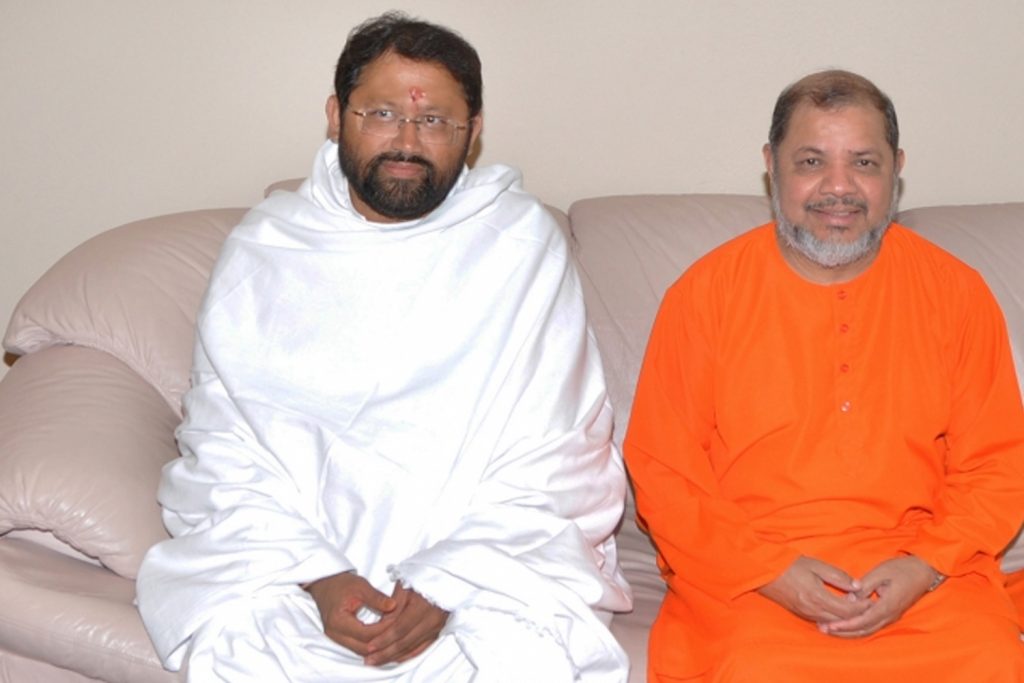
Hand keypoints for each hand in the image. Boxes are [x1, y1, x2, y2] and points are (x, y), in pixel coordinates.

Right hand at [305, 572, 396, 655]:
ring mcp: (336, 639)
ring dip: (378, 645)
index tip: (398, 619)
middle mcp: (335, 634)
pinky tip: (383, 637)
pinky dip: (372, 644)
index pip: (367, 634)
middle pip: (364, 648)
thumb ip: (376, 598)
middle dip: (383, 640)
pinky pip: (358, 648)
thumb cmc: (341, 583)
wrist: (324, 584)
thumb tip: (394, 606)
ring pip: (362, 651)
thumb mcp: (360, 586)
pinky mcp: (339, 639)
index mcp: (338, 621)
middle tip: (399, 629)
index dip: (384, 629)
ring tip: (393, 634)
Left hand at [364, 583, 449, 665]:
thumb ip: (392, 608)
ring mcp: (437, 627)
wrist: (444, 577)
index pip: (399, 629)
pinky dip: (407, 655)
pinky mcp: (438, 631)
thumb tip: (380, 627)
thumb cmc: (421, 577)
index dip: (383, 639)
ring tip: (377, 661)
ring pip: (412, 648)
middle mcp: (432, 619)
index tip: (369, 647)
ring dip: (394, 657)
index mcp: (423, 606)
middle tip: (369, 660)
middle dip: (385, 653)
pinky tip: (395, 659)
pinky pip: (422, 648)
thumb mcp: (404, 586)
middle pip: (405, 642)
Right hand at [757, 555, 870, 624]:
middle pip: (842, 620)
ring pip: (833, 623)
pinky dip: (834, 618)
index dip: (862, 607)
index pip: (848, 609)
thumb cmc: (790, 565)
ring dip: (845, 618)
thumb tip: (857, 586)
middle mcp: (813, 610)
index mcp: (818, 597)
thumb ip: (837, 576)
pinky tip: (838, 611)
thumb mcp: (816, 565)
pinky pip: (822, 621)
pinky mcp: (801, 614)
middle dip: (857, 614)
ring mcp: (806, 614)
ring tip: (855, 608)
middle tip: (868, 606)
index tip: (871, 600)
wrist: (764, 572)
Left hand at [821, 556, 936, 637]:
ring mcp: (891, 616)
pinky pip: (872, 625)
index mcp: (887, 605)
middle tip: (824, 630)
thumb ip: (865, 586)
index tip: (830, 625)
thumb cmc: (902, 569)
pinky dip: (858, 627)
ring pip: (868, 630)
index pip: (863, 621)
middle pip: (864, 630)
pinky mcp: (890, 614)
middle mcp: (890, 615)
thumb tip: (849, 598)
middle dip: (843, 632)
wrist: (924, 571)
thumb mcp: (881, 572)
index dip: (845, 625)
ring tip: (831, 630)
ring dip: (849, 631)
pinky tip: (846, 625)